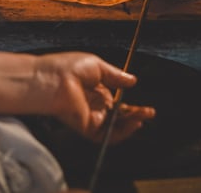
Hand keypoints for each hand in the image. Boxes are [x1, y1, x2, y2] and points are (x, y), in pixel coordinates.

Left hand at [34, 52, 155, 142]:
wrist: (52, 78)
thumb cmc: (68, 68)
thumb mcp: (98, 66)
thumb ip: (116, 76)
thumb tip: (132, 80)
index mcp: (95, 90)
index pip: (117, 102)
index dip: (130, 104)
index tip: (143, 103)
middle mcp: (93, 105)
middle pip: (119, 116)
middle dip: (135, 114)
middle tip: (149, 112)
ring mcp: (90, 117)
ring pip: (115, 126)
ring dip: (132, 123)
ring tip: (145, 116)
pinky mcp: (86, 127)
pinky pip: (107, 135)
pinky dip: (122, 132)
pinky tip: (133, 123)